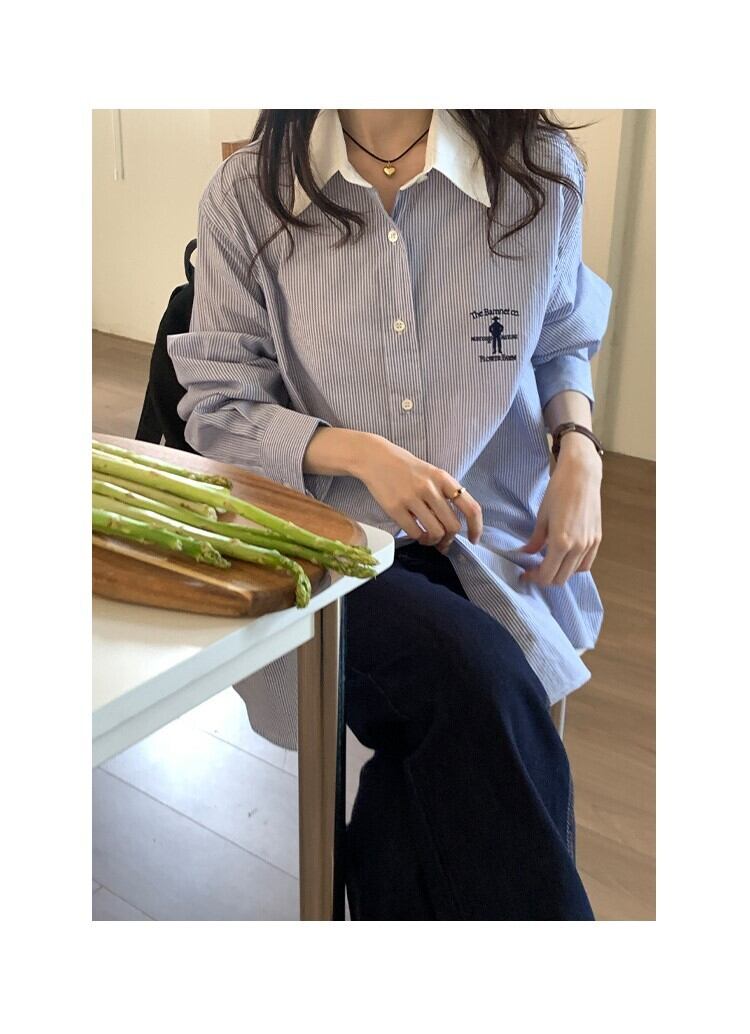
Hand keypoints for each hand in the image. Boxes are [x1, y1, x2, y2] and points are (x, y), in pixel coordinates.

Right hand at [354, 435, 482, 550]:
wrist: (375, 458)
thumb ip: (445, 493)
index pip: (470, 507)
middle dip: (450, 538)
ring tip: (428, 539)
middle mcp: (430, 488)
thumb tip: (456, 523)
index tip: (473, 539)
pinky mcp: (395, 508)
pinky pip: (415, 532)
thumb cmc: (406, 468)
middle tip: (443, 541)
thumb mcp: (432, 474)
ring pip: (435, 532)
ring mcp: (412, 498)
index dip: (476, 527)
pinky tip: (416, 534)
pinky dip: (419, 538)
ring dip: (434, 541)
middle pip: (453, 526)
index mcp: (443, 478)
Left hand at [520, 434, 602, 585]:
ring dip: (560, 573)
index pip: (547, 575)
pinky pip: (586, 562)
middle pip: (561, 579)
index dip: (534, 578)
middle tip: (533, 570)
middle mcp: (577, 547)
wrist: (581, 475)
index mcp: (560, 542)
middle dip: (545, 578)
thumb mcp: (542, 517)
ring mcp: (590, 544)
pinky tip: (565, 558)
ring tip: (549, 563)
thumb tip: (526, 554)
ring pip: (574, 573)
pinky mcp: (597, 539)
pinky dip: (575, 566)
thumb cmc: (558, 492)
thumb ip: (535, 540)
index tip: (525, 574)